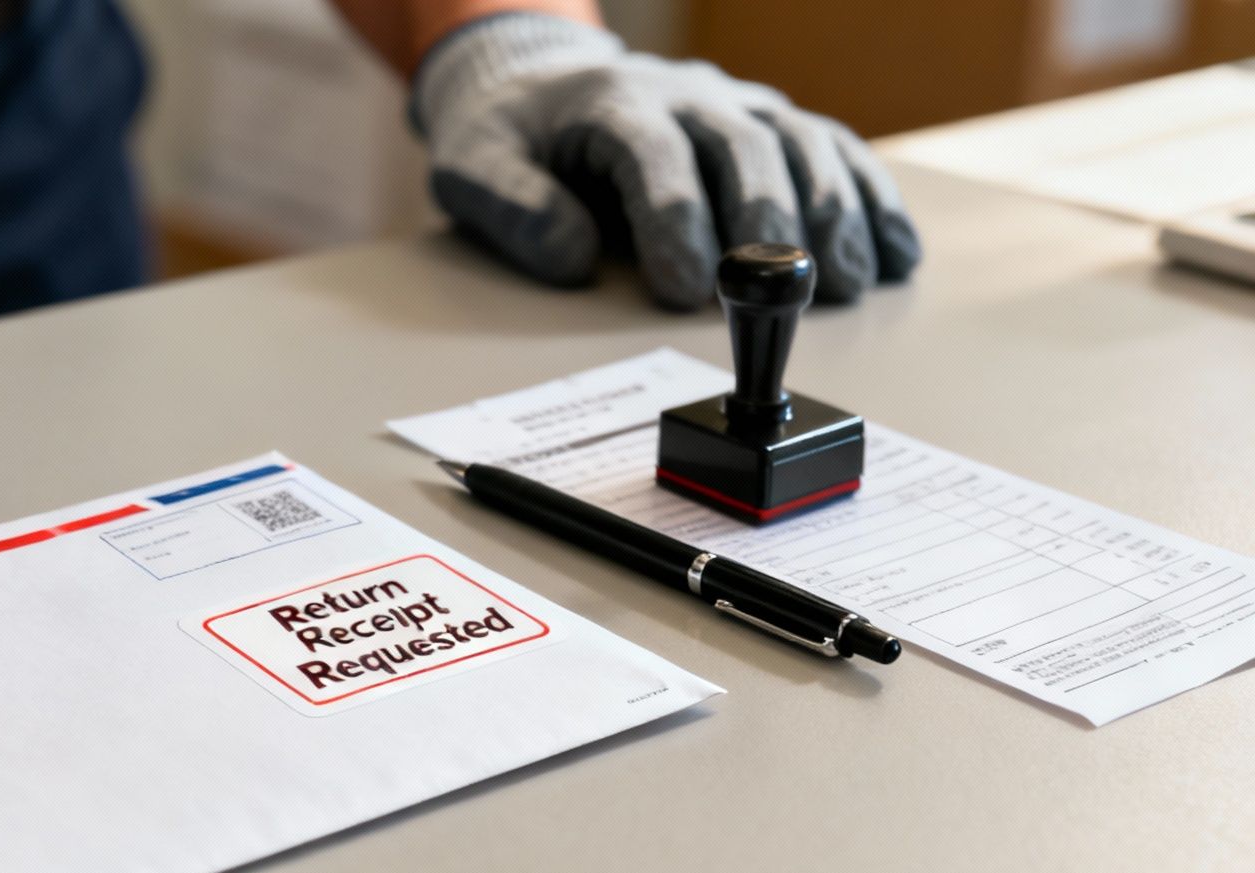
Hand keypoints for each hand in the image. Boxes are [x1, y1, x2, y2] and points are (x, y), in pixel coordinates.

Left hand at [414, 14, 920, 308]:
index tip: (685, 290)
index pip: (652, 154)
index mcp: (613, 102)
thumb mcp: (473, 165)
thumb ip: (512, 207)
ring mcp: (739, 103)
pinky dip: (872, 199)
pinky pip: (836, 151)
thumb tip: (569, 259)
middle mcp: (687, 94)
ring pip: (802, 145)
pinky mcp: (772, 122)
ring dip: (836, 214)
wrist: (543, 81)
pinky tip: (896, 252)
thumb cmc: (511, 135)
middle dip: (770, 223)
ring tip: (855, 282)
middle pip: (743, 147)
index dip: (673, 220)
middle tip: (792, 294)